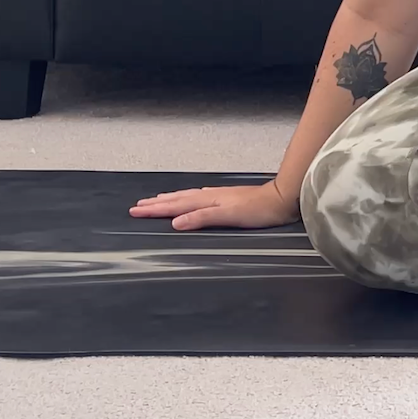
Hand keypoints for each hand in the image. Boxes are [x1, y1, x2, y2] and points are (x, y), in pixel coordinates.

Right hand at [129, 181, 299, 230]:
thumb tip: (176, 222)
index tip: (135, 211)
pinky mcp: (226, 199)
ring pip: (186, 196)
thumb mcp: (228, 217)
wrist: (281, 199)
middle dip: (156, 203)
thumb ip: (202, 218)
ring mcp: (218, 196)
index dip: (155, 209)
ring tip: (155, 200)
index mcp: (207, 201)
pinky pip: (197, 197)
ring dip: (169, 199)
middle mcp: (210, 196)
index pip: (175, 206)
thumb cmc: (258, 211)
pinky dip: (186, 198)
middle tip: (137, 206)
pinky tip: (189, 198)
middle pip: (177, 199)